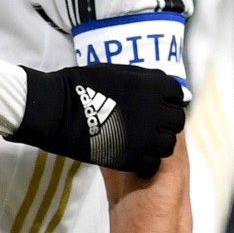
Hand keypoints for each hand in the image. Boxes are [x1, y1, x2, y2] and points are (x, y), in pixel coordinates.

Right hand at [14, 64, 186, 176]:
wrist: (57, 109)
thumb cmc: (81, 85)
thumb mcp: (116, 71)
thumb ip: (141, 79)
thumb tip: (157, 84)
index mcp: (153, 86)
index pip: (176, 94)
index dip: (166, 99)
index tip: (156, 103)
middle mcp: (156, 110)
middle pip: (176, 120)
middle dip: (165, 120)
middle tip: (149, 123)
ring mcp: (147, 136)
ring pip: (168, 143)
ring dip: (159, 141)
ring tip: (142, 140)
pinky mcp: (135, 157)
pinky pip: (153, 160)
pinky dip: (146, 158)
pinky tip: (132, 152)